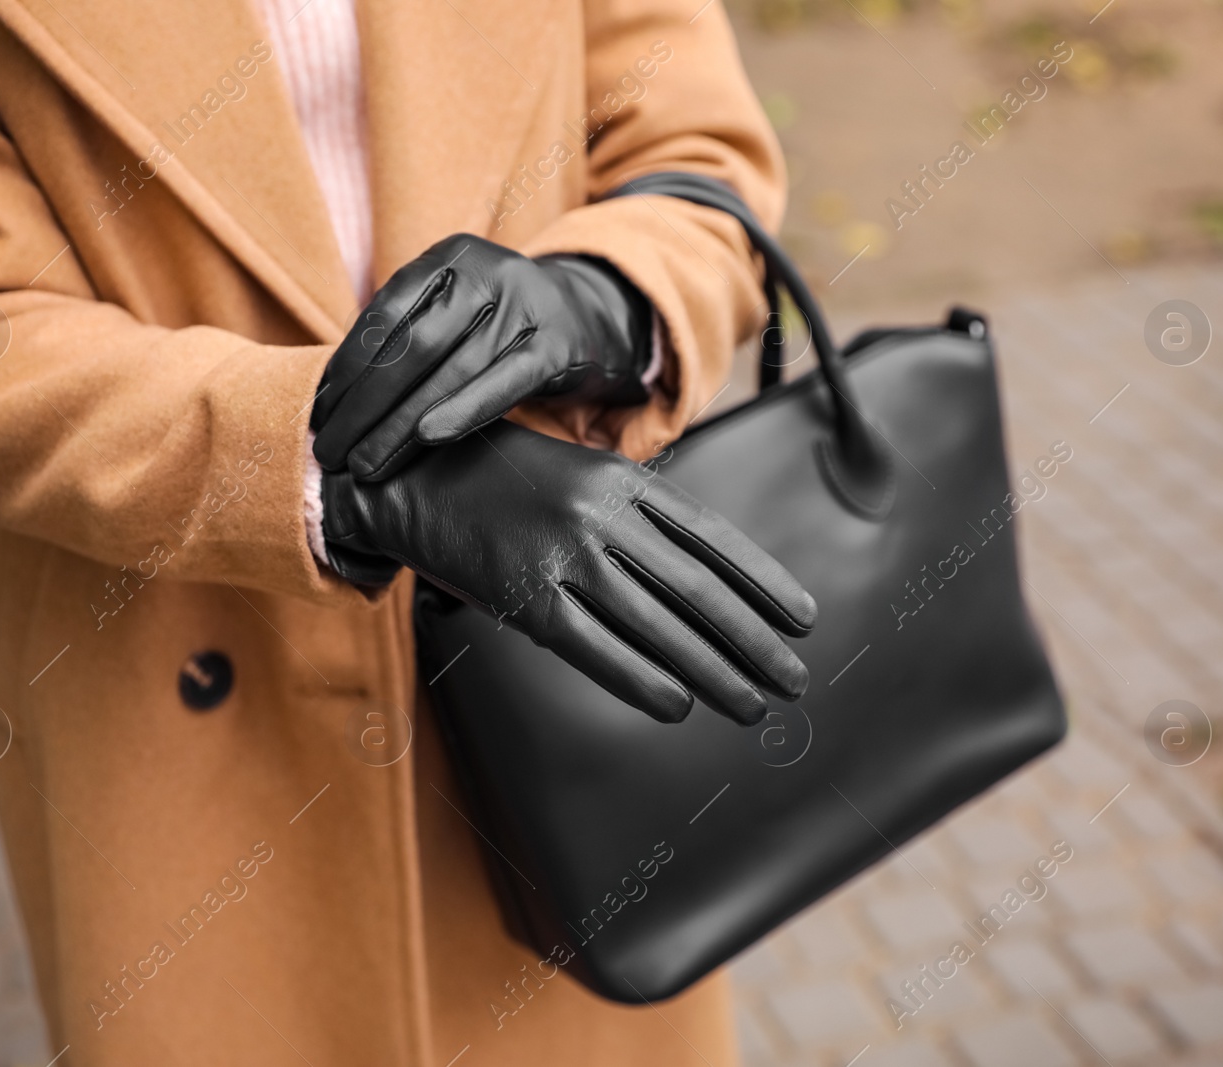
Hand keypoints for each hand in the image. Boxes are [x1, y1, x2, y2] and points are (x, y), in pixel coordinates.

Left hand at [311, 234, 652, 480]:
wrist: (590, 319)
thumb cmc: (503, 325)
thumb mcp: (457, 309)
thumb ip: (407, 334)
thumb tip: (334, 397)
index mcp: (451, 257)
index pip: (385, 314)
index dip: (347, 367)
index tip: (320, 412)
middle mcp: (489, 272)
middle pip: (413, 344)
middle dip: (365, 404)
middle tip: (331, 449)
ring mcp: (527, 306)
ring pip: (451, 370)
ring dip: (400, 424)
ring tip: (365, 463)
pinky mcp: (558, 346)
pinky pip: (504, 383)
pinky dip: (463, 409)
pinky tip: (427, 437)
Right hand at [321, 421, 814, 724]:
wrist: (419, 477)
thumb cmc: (515, 484)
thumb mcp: (588, 476)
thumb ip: (644, 518)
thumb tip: (714, 584)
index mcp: (625, 481)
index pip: (714, 539)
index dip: (764, 583)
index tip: (803, 621)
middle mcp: (601, 515)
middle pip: (697, 589)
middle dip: (753, 639)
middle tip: (794, 679)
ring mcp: (563, 556)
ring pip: (657, 624)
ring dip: (713, 670)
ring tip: (752, 704)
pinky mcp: (525, 596)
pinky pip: (596, 649)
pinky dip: (643, 680)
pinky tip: (679, 705)